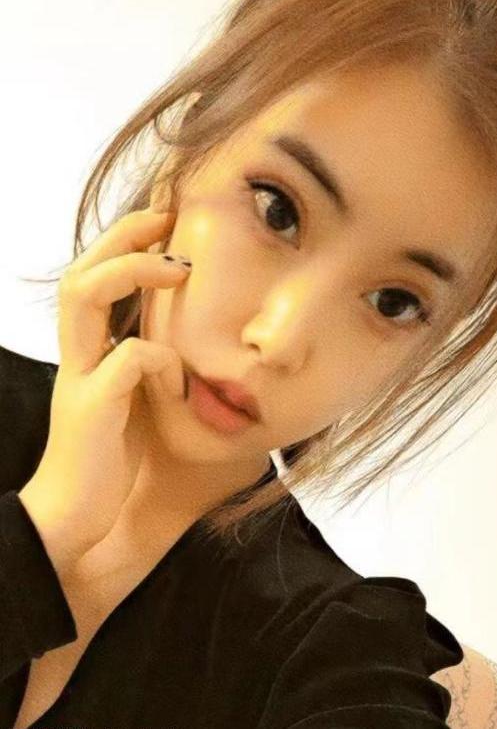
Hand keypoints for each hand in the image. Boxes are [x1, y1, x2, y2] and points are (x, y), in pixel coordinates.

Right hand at [19, 209, 191, 575]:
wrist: (73, 516)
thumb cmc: (108, 458)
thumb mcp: (132, 402)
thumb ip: (147, 368)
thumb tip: (184, 343)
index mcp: (87, 352)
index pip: (93, 279)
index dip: (123, 244)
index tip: (164, 223)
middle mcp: (76, 356)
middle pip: (81, 271)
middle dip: (122, 236)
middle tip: (167, 217)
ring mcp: (78, 378)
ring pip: (85, 296)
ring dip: (133, 271)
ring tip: (177, 267)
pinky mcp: (90, 408)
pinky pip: (128, 360)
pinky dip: (162, 358)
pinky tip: (180, 380)